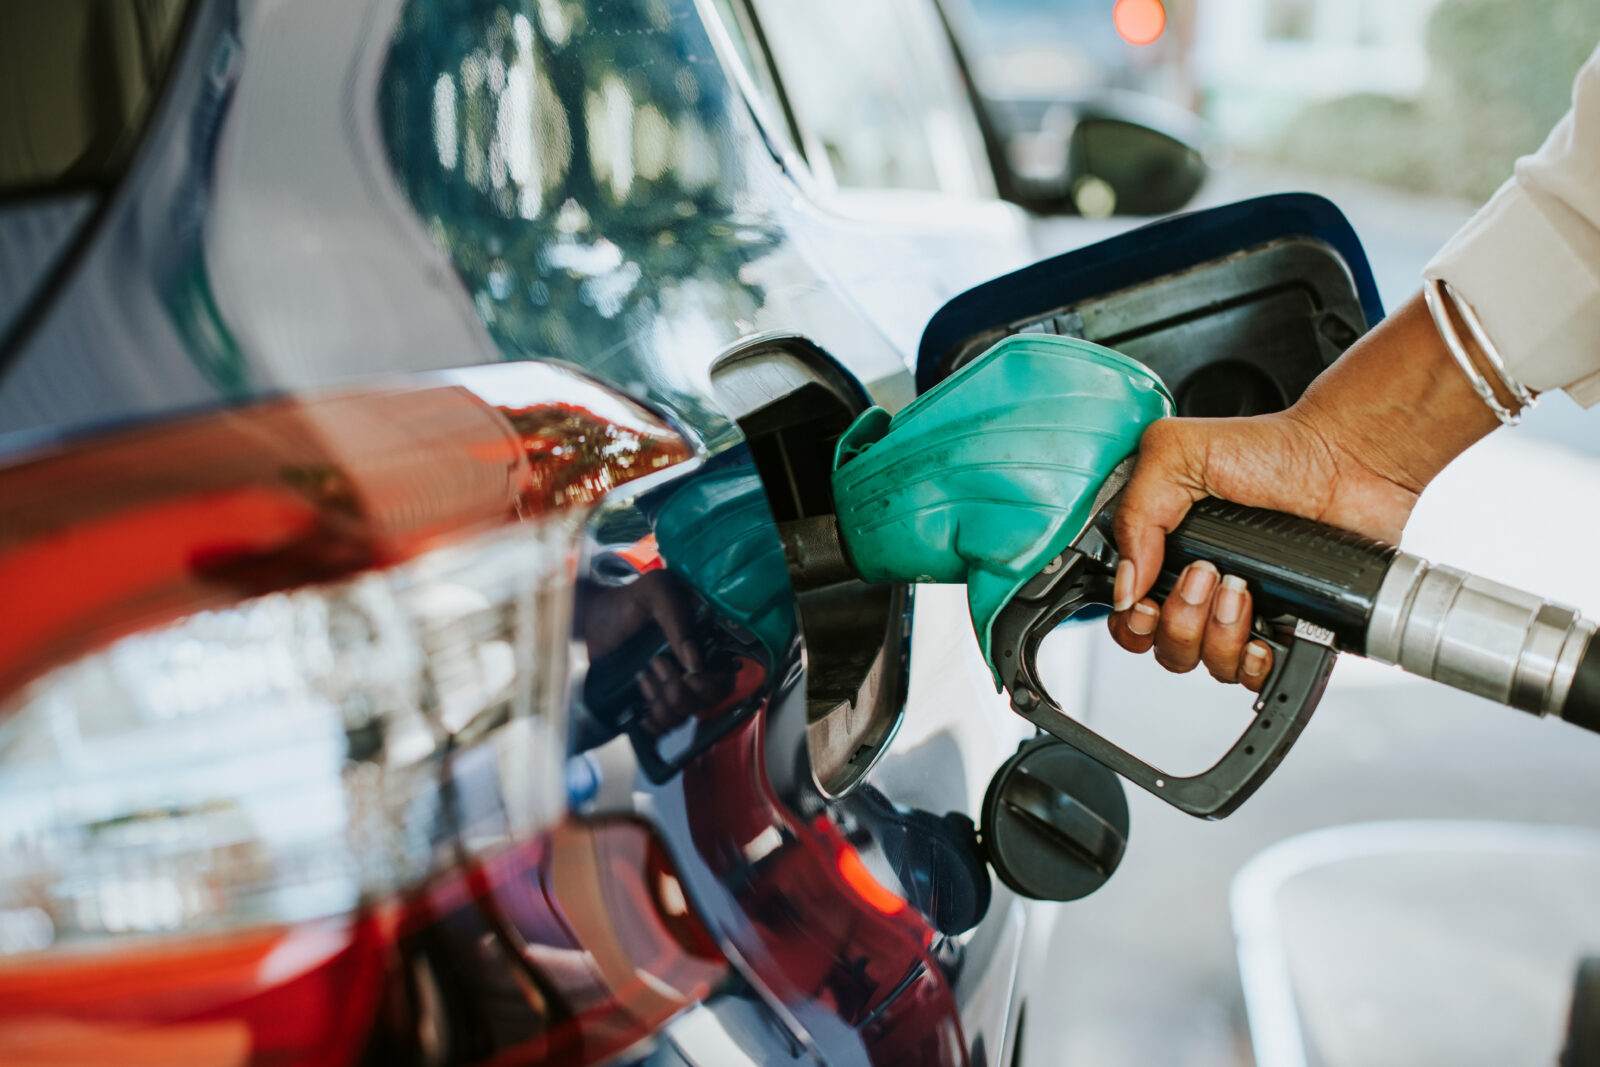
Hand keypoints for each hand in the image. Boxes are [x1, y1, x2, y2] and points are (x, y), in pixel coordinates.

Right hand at [1106, 292, 1502, 688]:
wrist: (1344, 460)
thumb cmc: (1271, 449)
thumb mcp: (1177, 454)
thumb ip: (1135, 514)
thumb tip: (1125, 585)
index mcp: (1167, 552)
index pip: (1129, 614)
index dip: (1131, 621)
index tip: (1146, 600)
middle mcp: (1201, 588)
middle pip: (1164, 648)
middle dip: (1179, 620)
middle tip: (1205, 576)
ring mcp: (1243, 611)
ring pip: (1208, 664)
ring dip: (1218, 634)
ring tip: (1240, 589)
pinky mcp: (1288, 627)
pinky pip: (1257, 675)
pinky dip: (1255, 665)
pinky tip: (1263, 635)